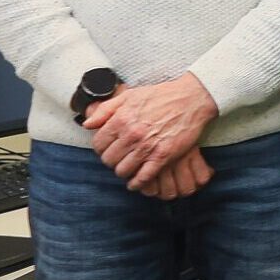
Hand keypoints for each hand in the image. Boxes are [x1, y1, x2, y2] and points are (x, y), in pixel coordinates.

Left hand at [84, 73, 219, 191]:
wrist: (191, 98)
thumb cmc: (161, 95)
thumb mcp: (129, 96)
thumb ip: (105, 109)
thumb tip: (87, 124)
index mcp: (120, 119)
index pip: (98, 144)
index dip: (101, 148)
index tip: (109, 148)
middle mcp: (131, 134)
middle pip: (109, 160)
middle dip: (112, 160)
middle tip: (119, 158)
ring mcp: (147, 146)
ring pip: (123, 170)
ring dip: (124, 171)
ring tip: (129, 167)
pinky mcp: (163, 156)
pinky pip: (143, 177)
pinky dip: (137, 183)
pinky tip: (136, 182)